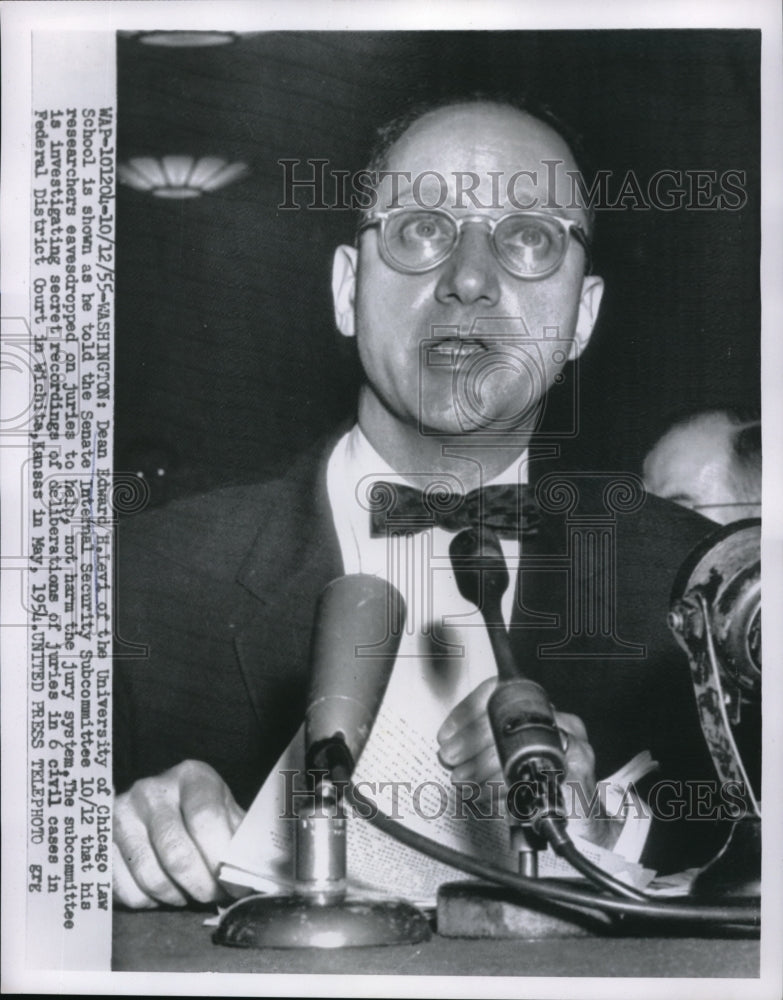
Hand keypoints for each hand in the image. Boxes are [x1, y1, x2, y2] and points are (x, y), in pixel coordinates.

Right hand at [113, 760, 244, 908]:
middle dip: (201, 886)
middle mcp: (152, 790)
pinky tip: (164, 890)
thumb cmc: (202, 812)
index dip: (221, 859)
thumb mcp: (227, 812)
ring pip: (151, 876)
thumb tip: (251, 876)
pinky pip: (125, 889)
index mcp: (191, 776)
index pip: (206, 819)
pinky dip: (149, 901)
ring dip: (177, 896)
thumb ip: (239, 840)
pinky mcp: (102, 841)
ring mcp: (122, 814)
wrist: (161, 805)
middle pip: (177, 853)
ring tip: (190, 893)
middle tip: (214, 896)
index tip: (234, 885)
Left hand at [437, 678, 618, 847]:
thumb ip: (488, 748)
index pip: (499, 694)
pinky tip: (487, 795)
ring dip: (481, 766)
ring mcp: (570, 747)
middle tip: (450, 757)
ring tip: (463, 780)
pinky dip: (503, 787)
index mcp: (541, 712)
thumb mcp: (512, 763)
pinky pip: (530, 776)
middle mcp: (559, 723)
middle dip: (469, 740)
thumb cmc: (546, 792)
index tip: (446, 734)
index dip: (467, 712)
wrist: (585, 828)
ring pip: (516, 747)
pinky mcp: (574, 774)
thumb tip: (453, 748)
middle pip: (505, 719)